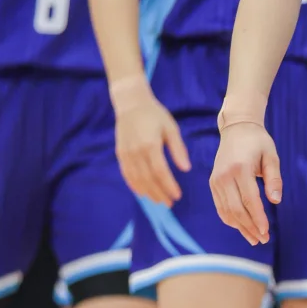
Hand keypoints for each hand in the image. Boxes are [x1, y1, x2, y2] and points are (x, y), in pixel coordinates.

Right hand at [114, 91, 189, 205]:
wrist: (131, 104)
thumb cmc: (155, 115)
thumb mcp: (171, 128)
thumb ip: (178, 149)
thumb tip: (186, 169)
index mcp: (150, 145)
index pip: (160, 172)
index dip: (169, 186)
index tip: (177, 196)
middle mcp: (136, 152)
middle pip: (148, 179)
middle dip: (159, 193)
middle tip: (169, 203)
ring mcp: (126, 154)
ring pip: (136, 179)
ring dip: (147, 192)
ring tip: (158, 201)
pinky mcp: (120, 154)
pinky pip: (126, 174)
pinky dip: (134, 185)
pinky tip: (142, 192)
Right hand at [209, 120, 281, 246]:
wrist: (236, 129)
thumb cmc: (258, 142)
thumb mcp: (272, 156)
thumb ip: (274, 178)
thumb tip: (276, 201)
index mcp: (240, 168)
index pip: (249, 200)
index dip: (258, 218)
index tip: (266, 232)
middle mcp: (224, 176)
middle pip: (236, 209)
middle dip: (250, 227)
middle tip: (263, 239)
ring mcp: (216, 180)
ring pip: (226, 211)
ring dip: (240, 227)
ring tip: (254, 239)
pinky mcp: (213, 183)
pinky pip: (220, 207)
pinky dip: (230, 219)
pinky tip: (242, 227)